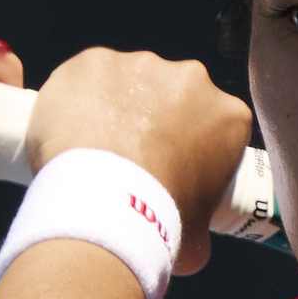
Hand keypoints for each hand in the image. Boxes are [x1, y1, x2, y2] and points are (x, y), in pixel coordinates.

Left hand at [25, 49, 254, 274]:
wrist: (104, 211)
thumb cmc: (157, 225)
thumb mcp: (199, 237)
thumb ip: (200, 221)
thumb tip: (189, 237)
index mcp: (230, 116)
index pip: (213, 124)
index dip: (190, 145)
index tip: (168, 166)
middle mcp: (192, 80)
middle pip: (172, 95)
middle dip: (153, 120)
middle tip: (128, 160)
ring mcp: (141, 65)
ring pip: (127, 83)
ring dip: (114, 107)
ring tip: (92, 149)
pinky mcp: (94, 61)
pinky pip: (84, 78)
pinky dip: (75, 100)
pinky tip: (67, 132)